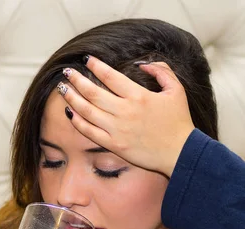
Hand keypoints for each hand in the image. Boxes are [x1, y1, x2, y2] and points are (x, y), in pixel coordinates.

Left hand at [59, 55, 194, 176]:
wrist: (181, 153)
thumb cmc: (180, 121)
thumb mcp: (177, 90)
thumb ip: (161, 71)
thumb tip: (142, 64)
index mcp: (138, 96)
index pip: (110, 76)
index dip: (96, 66)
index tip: (86, 59)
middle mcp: (125, 111)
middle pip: (93, 92)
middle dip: (76, 79)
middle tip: (67, 72)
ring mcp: (118, 130)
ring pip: (87, 111)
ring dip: (72, 98)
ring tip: (63, 89)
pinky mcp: (115, 145)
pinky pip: (90, 132)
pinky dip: (77, 121)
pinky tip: (69, 112)